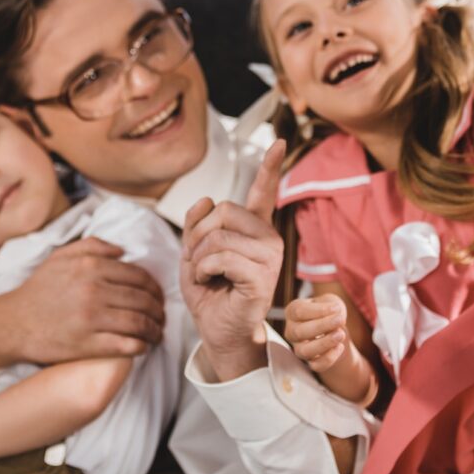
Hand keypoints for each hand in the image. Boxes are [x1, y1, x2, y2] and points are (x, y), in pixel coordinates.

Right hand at [0, 236, 165, 366]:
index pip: (139, 276)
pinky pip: (127, 344)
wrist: (12, 323)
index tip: (158, 297)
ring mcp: (92, 318)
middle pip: (144, 299)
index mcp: (90, 266)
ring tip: (157, 333)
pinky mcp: (88, 344)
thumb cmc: (38, 290)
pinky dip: (142, 346)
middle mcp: (93, 289)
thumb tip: (123, 251)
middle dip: (159, 309)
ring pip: (140, 322)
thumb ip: (93, 246)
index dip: (155, 288)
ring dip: (155, 329)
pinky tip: (143, 346)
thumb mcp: (60, 257)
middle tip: (162, 316)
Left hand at [180, 140, 286, 380]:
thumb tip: (207, 199)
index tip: (281, 142)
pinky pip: (221, 257)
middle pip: (224, 209)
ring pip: (219, 235)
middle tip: (199, 262)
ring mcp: (269, 257)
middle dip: (198, 235)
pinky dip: (204, 271)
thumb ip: (196, 224)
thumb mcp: (192, 253)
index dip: (270, 167)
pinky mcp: (263, 276)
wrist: (217, 331)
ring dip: (199, 258)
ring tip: (206, 277)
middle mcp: (266, 238)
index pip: (263, 192)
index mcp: (252, 230)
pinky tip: (212, 284)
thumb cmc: (209, 294)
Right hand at [284, 294, 349, 374]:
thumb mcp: (332, 302)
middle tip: (340, 320)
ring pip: (305, 351)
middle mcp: (291, 331)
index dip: (318, 310)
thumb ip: (331, 304)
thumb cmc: (331, 314)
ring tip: (341, 334)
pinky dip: (329, 357)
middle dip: (322, 326)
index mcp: (292, 312)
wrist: (338, 332)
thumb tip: (335, 312)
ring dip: (324, 343)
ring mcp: (299, 349)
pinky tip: (340, 347)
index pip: (298, 311)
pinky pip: (316, 365)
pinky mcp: (310, 362)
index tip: (336, 308)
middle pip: (299, 331)